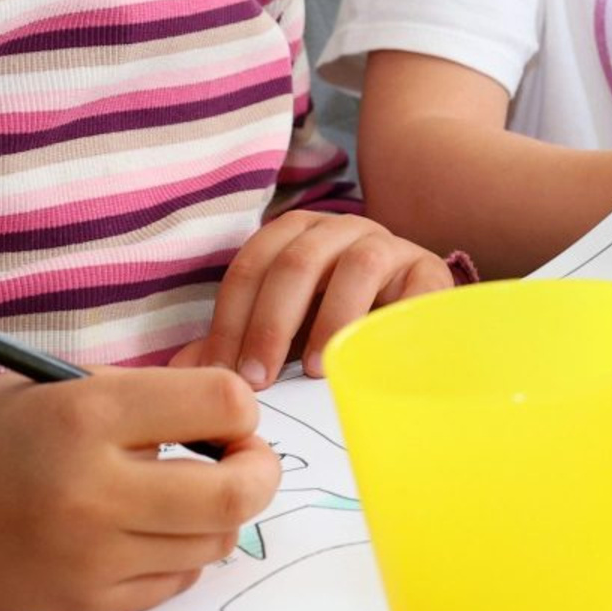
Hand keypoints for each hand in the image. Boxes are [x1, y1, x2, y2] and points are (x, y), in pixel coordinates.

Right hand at [0, 369, 278, 610]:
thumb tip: (239, 421)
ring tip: (182, 494)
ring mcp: (89, 558)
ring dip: (218, 515)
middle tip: (240, 459)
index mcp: (89, 416)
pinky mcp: (83, 607)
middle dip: (258, 470)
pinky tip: (145, 531)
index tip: (225, 417)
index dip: (241, 409)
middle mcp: (93, 491)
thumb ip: (155, 399)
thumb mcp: (69, 386)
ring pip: (217, 542)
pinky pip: (176, 581)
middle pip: (240, 491)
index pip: (226, 403)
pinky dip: (180, 554)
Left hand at [174, 211, 455, 385]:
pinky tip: (375, 358)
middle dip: (272, 324)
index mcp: (296, 236)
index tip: (223, 374)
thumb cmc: (334, 325)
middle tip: (260, 380)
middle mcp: (340, 229)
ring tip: (319, 370)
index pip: (252, 266)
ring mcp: (388, 245)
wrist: (412, 318)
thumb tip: (181, 371)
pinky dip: (392, 320)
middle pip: (297, 262)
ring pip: (357, 265)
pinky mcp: (430, 270)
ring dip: (332, 319)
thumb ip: (237, 344)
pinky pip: (415, 287)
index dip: (231, 320)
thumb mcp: (281, 333)